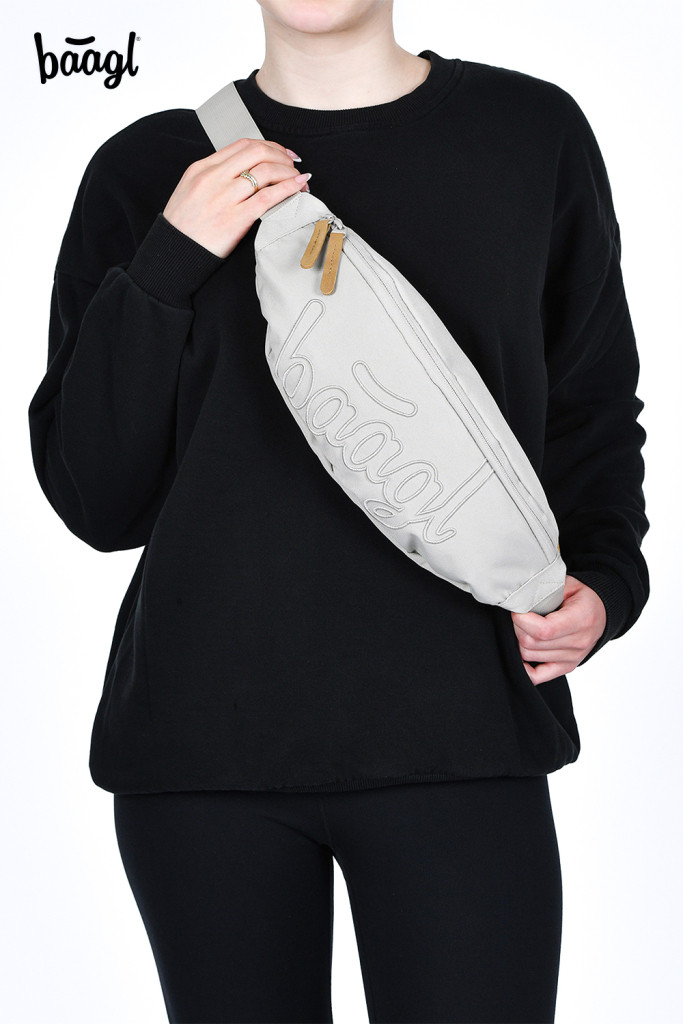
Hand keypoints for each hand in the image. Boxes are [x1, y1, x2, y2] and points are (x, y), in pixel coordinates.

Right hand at [162, 137, 310, 258]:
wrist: (174, 253)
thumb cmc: (184, 227)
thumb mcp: (190, 190)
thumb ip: (214, 177)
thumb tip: (243, 171)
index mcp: (202, 169)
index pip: (242, 145)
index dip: (268, 145)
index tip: (281, 153)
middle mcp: (213, 179)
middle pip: (257, 152)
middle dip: (281, 155)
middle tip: (292, 165)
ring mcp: (224, 198)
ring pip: (266, 171)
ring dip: (289, 172)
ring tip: (299, 179)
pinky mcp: (236, 219)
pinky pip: (268, 196)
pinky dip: (288, 188)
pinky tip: (298, 187)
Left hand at [510, 575, 606, 684]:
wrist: (601, 612)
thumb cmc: (582, 596)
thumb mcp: (567, 584)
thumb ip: (546, 591)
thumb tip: (519, 599)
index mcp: (581, 619)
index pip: (544, 630)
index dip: (522, 620)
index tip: (517, 609)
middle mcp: (579, 643)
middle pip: (532, 644)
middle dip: (517, 628)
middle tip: (519, 616)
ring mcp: (573, 658)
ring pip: (530, 656)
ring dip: (519, 642)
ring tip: (524, 628)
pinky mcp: (566, 667)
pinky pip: (537, 676)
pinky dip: (524, 668)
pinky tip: (521, 653)